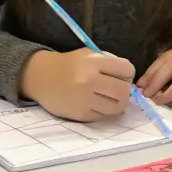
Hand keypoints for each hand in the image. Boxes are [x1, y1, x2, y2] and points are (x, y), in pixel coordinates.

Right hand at [20, 48, 134, 121]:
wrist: (41, 77)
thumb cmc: (69, 64)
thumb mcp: (89, 55)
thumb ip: (109, 64)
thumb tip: (130, 80)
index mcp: (93, 62)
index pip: (127, 70)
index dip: (126, 73)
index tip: (120, 75)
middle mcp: (90, 81)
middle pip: (125, 91)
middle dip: (124, 90)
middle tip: (115, 88)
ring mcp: (85, 99)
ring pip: (118, 107)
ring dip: (116, 103)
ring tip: (108, 97)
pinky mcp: (81, 115)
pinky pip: (104, 116)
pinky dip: (104, 111)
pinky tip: (96, 103)